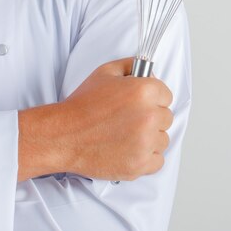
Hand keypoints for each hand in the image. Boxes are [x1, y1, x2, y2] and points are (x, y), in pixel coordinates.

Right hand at [18, 58, 173, 181]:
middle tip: (130, 120)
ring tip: (127, 135)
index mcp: (144, 91)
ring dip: (150, 138)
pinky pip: (158, 161)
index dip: (153, 98)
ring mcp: (145, 143)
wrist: (64, 135)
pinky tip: (129, 150)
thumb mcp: (105, 72)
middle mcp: (148, 116)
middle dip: (152, 118)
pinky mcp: (139, 164)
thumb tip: (149, 72)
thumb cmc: (82, 105)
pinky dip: (146, 158)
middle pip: (166, 118)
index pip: (166, 95)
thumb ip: (131, 66)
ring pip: (163, 140)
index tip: (141, 103)